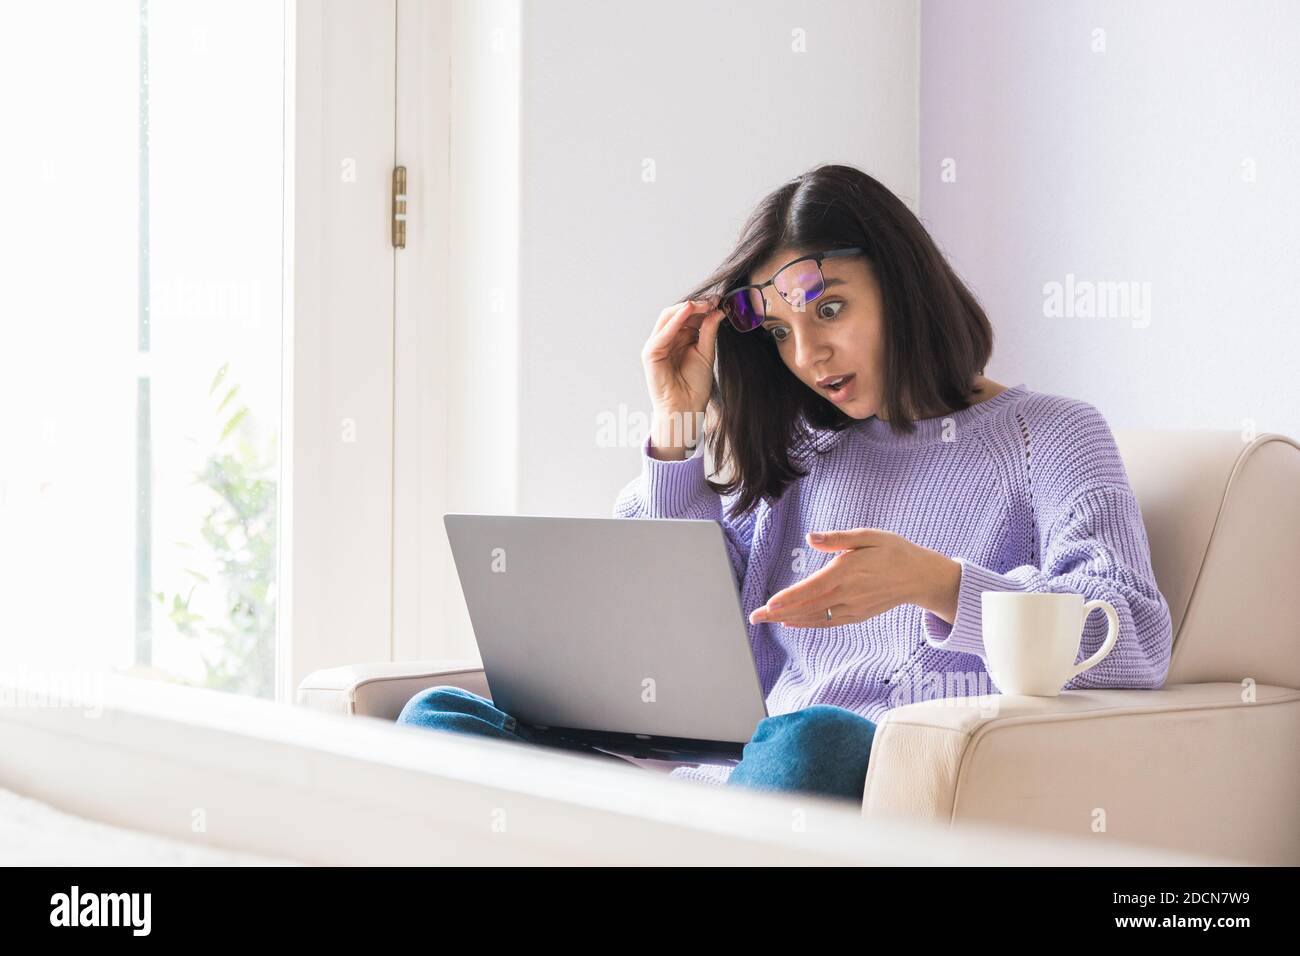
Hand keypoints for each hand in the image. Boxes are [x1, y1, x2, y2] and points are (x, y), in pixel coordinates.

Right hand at [641, 297, 725, 426]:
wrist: (686, 410)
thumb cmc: (694, 386)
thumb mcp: (706, 354)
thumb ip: (709, 332)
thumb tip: (718, 311)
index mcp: (678, 339)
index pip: (687, 316)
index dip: (702, 307)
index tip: (719, 301)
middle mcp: (665, 340)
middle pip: (677, 313)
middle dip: (695, 305)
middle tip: (714, 300)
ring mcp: (656, 346)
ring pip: (668, 317)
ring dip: (686, 308)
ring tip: (704, 303)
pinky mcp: (650, 354)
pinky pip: (662, 333)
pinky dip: (675, 320)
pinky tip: (688, 310)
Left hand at [748, 528, 961, 627]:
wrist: (920, 577)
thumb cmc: (893, 551)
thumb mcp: (868, 536)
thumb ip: (838, 539)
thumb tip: (811, 537)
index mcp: (847, 572)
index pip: (812, 588)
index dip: (789, 597)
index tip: (769, 604)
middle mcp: (848, 593)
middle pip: (807, 606)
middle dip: (778, 613)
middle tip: (753, 616)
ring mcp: (852, 607)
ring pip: (815, 617)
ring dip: (788, 619)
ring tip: (766, 620)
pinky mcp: (857, 615)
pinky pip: (828, 622)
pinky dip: (808, 623)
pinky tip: (791, 622)